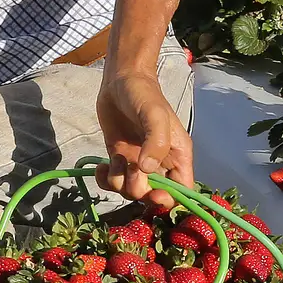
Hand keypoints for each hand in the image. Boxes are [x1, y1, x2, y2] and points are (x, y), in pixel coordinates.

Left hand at [94, 71, 192, 207]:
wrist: (120, 81)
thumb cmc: (144, 95)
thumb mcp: (155, 115)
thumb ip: (156, 141)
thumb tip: (147, 169)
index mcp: (177, 157)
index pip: (181, 192)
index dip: (169, 200)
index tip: (153, 194)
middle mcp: (159, 164)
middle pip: (153, 196)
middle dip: (139, 191)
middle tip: (130, 171)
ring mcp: (137, 163)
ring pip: (130, 191)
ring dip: (119, 184)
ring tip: (114, 162)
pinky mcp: (118, 158)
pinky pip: (113, 181)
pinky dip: (104, 179)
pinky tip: (101, 165)